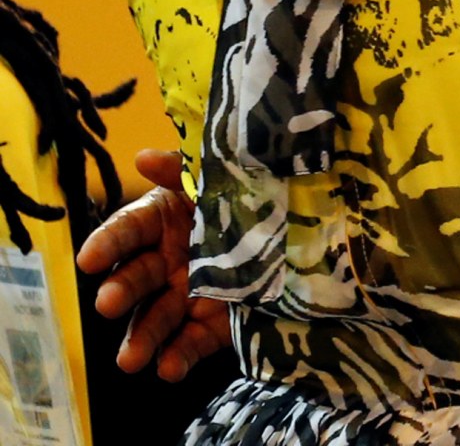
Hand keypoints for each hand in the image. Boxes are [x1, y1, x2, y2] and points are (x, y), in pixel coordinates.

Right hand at [74, 150, 230, 380]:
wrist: (303, 230)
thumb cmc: (252, 195)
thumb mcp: (220, 178)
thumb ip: (182, 169)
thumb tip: (142, 158)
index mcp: (163, 221)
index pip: (128, 230)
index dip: (106, 243)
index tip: (87, 259)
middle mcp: (166, 262)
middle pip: (135, 279)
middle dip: (120, 293)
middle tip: (108, 305)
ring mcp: (186, 296)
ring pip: (155, 319)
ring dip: (141, 338)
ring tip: (131, 360)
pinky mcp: (210, 326)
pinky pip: (190, 343)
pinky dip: (178, 357)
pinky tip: (169, 369)